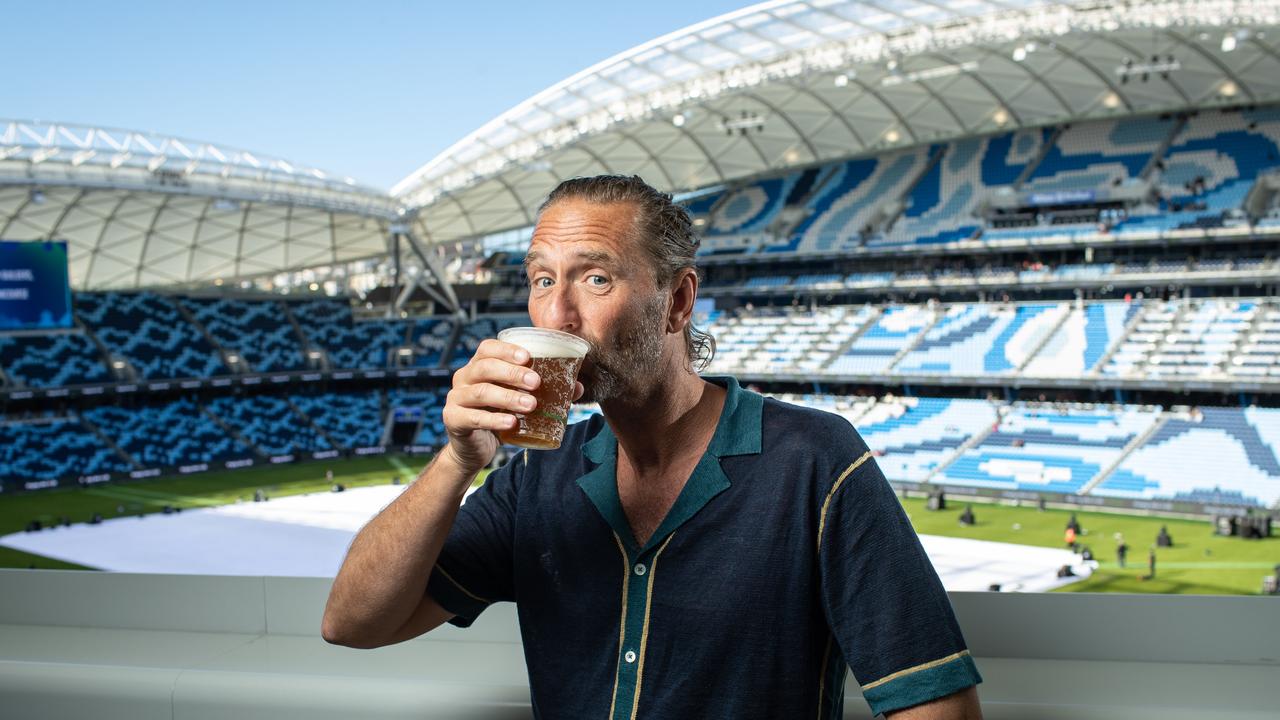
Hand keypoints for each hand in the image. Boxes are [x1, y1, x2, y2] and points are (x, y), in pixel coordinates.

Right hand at [441, 339, 538, 474]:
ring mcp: (456, 398)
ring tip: (530, 405)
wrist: (474, 448)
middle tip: (536, 383)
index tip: (528, 357)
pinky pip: (473, 417)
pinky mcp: (453, 419)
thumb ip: (544, 392)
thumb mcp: (518, 400)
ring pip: (480, 392)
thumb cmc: (499, 415)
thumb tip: (577, 388)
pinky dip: (494, 419)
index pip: (487, 348)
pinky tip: (511, 422)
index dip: (506, 349)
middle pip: (485, 367)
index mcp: (479, 366)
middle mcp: (464, 378)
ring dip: (508, 397)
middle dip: (512, 373)